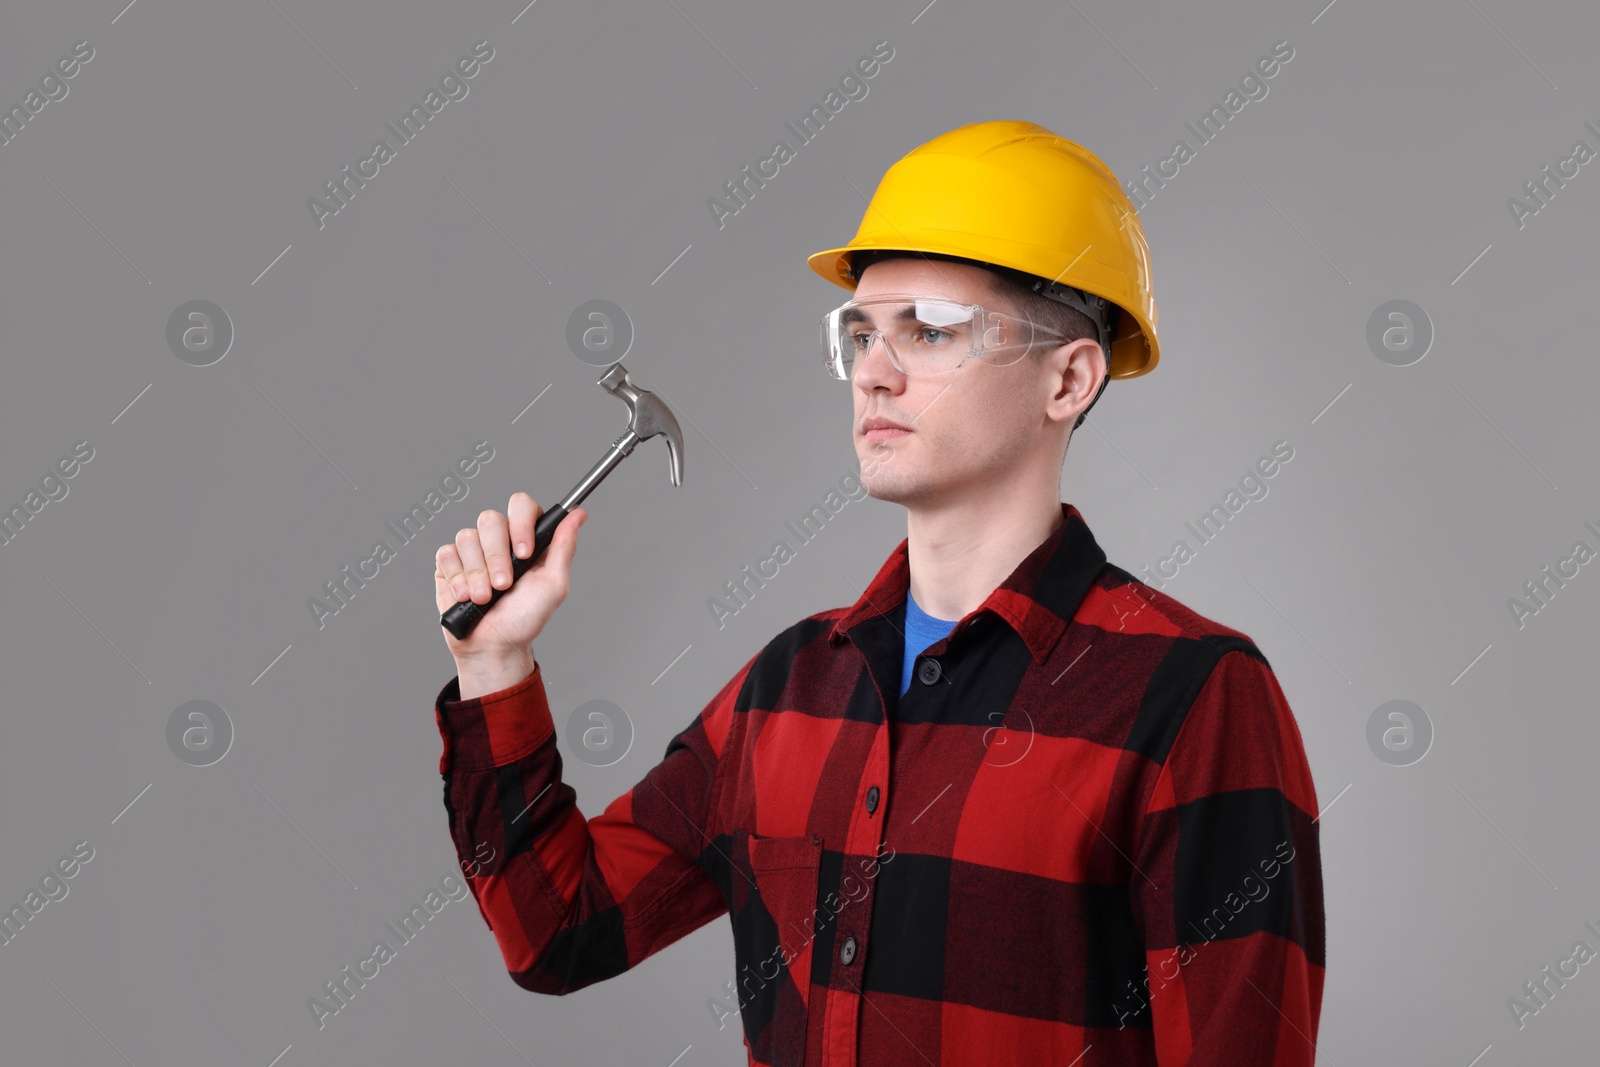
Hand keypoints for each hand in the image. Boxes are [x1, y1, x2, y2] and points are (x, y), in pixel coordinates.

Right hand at [434, 494, 587, 687]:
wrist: (494, 646)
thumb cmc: (526, 619)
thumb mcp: (554, 585)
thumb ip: (564, 546)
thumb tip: (579, 513)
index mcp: (527, 539)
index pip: (522, 506)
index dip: (521, 524)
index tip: (524, 553)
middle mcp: (499, 540)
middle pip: (490, 519)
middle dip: (497, 557)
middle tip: (503, 586)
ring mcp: (473, 550)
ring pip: (467, 537)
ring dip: (477, 574)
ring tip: (485, 597)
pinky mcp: (449, 563)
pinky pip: (447, 554)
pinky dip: (458, 579)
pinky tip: (467, 596)